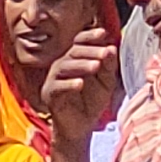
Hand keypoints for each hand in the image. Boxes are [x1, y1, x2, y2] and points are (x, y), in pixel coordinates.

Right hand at [43, 29, 119, 151]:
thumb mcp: (105, 83)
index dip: (90, 36)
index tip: (103, 33)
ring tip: (96, 66)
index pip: (79, 42)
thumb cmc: (91, 103)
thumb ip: (108, 67)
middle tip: (105, 53)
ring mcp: (53, 79)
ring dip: (81, 65)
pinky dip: (69, 84)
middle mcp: (62, 66)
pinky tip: (80, 84)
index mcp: (75, 60)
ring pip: (64, 66)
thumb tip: (111, 48)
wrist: (81, 128)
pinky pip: (57, 86)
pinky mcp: (49, 94)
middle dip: (90, 51)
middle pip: (73, 52)